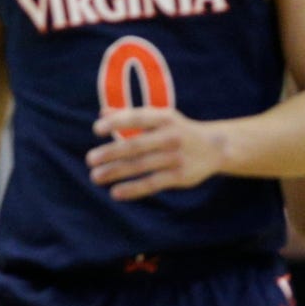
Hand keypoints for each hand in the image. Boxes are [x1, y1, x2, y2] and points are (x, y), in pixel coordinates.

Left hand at [87, 106, 228, 199]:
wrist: (215, 147)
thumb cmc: (177, 129)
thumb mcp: (160, 117)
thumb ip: (131, 115)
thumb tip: (102, 113)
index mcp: (164, 118)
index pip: (137, 118)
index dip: (117, 122)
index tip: (96, 129)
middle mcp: (171, 136)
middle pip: (136, 145)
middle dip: (110, 153)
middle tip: (90, 159)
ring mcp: (176, 157)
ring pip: (141, 166)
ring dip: (116, 172)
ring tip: (96, 177)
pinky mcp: (181, 176)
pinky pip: (153, 183)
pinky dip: (133, 189)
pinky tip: (116, 192)